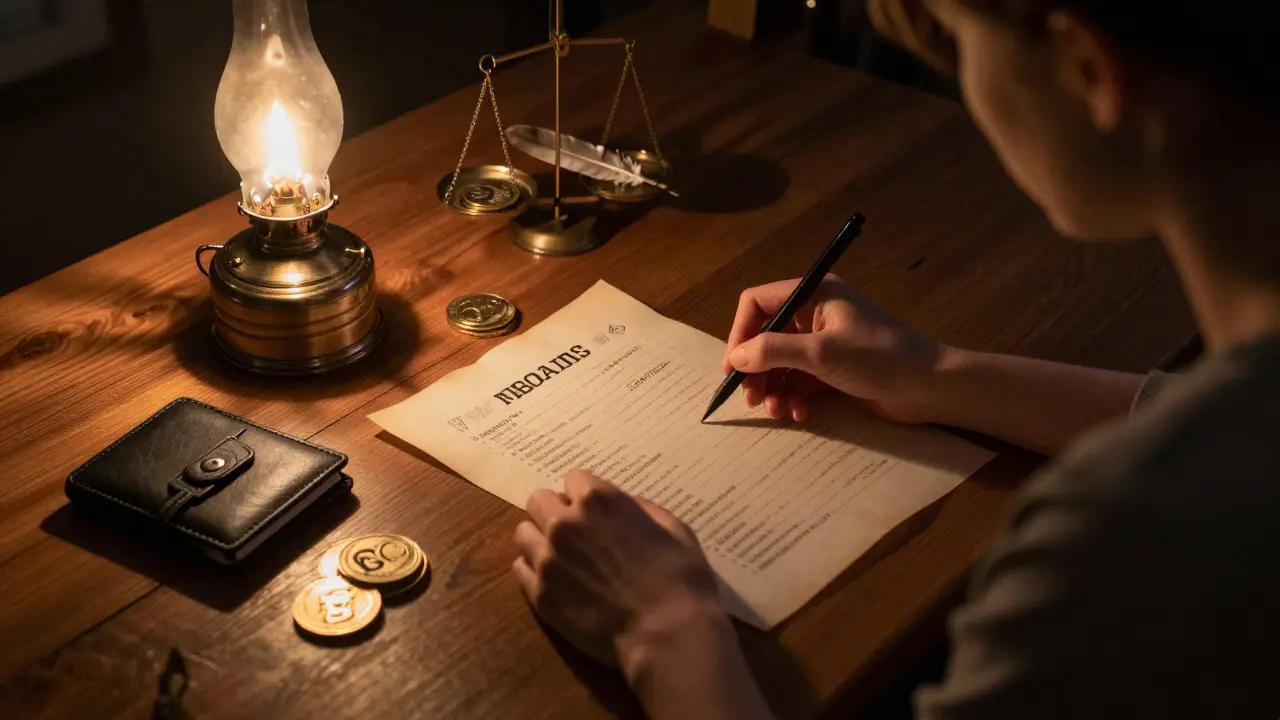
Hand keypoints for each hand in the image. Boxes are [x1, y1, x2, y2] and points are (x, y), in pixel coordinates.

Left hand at [512, 471, 726, 675]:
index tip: (595, 512)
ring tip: (561, 557)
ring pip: (523, 533)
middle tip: (575, 532)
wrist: (667, 633)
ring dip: (540, 539)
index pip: (574, 479)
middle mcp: (564, 523)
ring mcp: (547, 559)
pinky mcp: (539, 594)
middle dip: (555, 510)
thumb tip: (622, 507)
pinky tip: (557, 581)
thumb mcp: (673, 529)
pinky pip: (520, 568)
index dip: (586, 495)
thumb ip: (640, 509)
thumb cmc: (680, 578)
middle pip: (539, 500)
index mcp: (599, 500)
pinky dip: (535, 570)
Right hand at [724, 274, 941, 422]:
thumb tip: (736, 358)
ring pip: (780, 363)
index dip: (740, 333)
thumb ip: (774, 351)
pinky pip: (798, 381)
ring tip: (777, 412)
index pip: (758, 303)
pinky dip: (793, 397)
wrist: (930, 388)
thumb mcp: (822, 353)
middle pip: (766, 337)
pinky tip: (799, 414)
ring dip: (773, 388)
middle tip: (752, 398)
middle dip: (756, 369)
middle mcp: (815, 314)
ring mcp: (824, 343)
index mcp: (814, 294)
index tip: (733, 367)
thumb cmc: (879, 359)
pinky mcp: (833, 369)